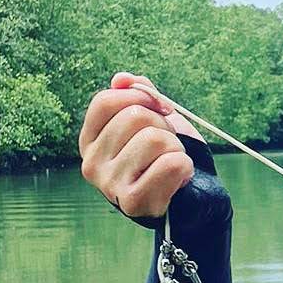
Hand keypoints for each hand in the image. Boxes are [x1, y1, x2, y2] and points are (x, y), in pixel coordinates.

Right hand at [77, 73, 201, 219]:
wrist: (191, 198)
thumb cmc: (166, 156)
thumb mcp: (152, 119)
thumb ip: (137, 95)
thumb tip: (123, 79)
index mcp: (90, 141)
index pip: (105, 102)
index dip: (141, 97)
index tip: (163, 109)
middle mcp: (92, 163)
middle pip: (134, 118)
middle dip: (163, 125)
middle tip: (168, 145)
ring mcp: (109, 185)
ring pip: (154, 139)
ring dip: (176, 147)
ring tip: (173, 162)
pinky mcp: (132, 202)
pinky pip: (169, 164)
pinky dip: (184, 165)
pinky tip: (181, 176)